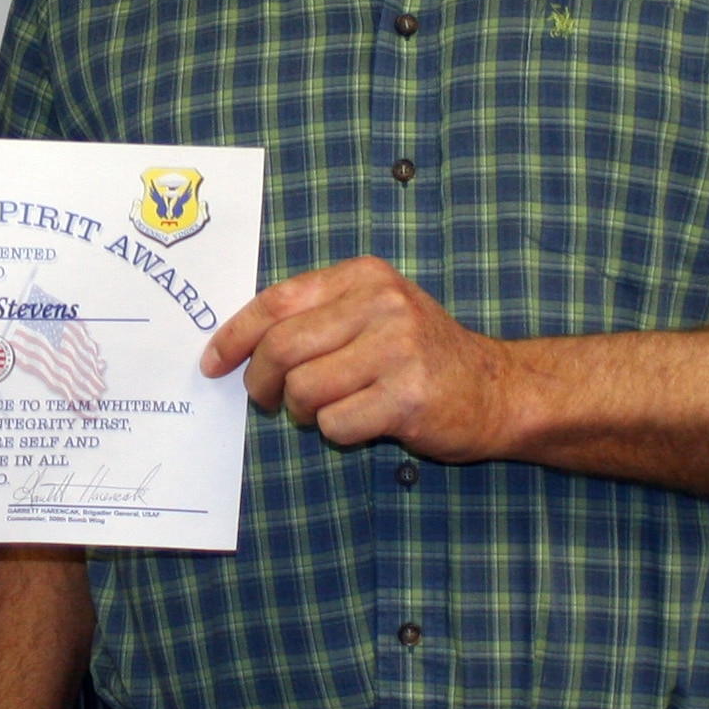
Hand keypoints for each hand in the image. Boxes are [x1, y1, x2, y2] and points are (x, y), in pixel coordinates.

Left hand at [201, 255, 513, 458]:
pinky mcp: (407, 396)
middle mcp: (381, 304)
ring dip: (301, 411)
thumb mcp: (374, 311)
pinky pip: (336, 423)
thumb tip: (240, 343)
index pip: (277, 301)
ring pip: (304, 388)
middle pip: (282, 347)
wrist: (496, 388)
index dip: (235, 336)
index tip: (212, 363)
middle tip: (263, 400)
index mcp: (364, 276)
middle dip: (259, 382)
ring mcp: (397, 349)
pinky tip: (362, 423)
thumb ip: (318, 314)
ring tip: (324, 410)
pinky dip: (336, 432)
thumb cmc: (420, 354)